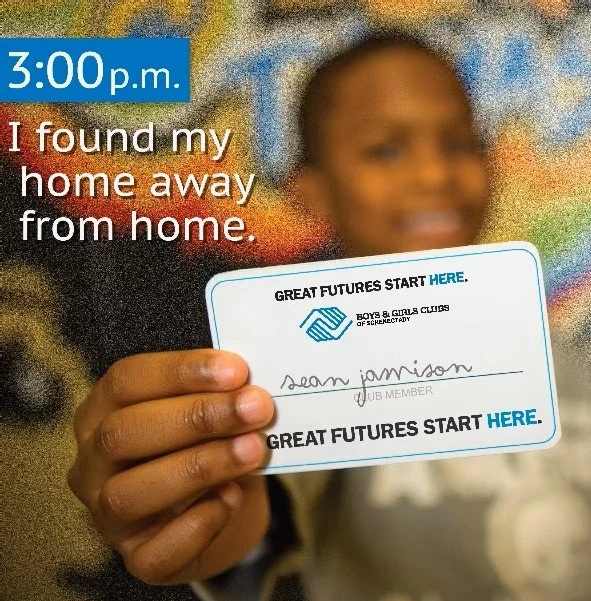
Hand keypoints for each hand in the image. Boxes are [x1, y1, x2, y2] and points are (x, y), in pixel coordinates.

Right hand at [68, 349, 273, 584]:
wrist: (222, 501)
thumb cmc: (209, 440)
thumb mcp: (210, 410)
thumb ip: (221, 396)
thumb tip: (250, 390)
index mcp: (103, 409)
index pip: (126, 380)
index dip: (180, 371)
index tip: (237, 370)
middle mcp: (93, 460)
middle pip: (123, 433)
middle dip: (196, 417)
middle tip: (255, 408)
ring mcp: (106, 513)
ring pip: (129, 494)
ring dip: (200, 467)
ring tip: (253, 449)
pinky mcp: (136, 557)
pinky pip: (156, 553)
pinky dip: (200, 524)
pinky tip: (233, 497)